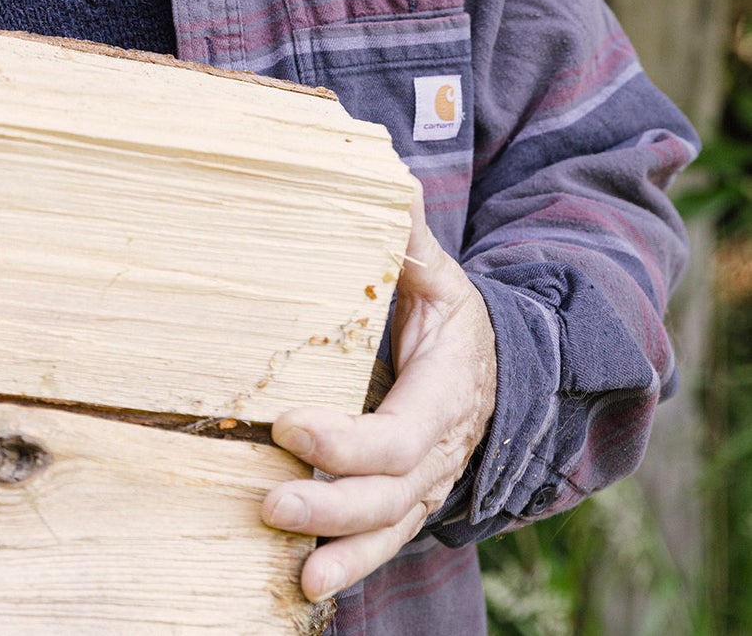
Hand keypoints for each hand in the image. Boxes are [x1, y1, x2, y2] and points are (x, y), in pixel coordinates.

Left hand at [260, 181, 496, 603]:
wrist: (501, 365)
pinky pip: (385, 541)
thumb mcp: (438, 275)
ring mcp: (430, 483)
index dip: (346, 439)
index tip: (287, 423)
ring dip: (341, 552)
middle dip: (331, 504)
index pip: (401, 434)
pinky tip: (306, 585)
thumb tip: (388, 183)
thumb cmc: (453, 315)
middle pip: (391, 494)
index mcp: (447, 391)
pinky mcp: (410, 500)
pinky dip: (351, 566)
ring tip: (294, 570)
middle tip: (269, 501)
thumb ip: (409, 239)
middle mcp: (443, 449)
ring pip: (390, 529)